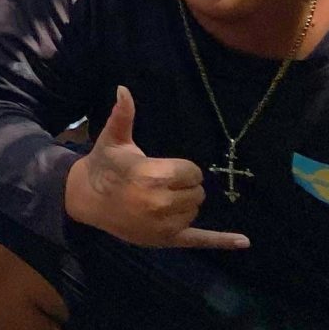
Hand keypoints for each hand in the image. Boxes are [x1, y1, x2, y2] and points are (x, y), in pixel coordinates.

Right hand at [62, 88, 248, 250]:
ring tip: (160, 198)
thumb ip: (123, 116)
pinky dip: (222, 241)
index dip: (182, 169)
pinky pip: (200, 240)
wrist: (85, 199)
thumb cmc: (103, 166)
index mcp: (150, 175)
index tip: (165, 168)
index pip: (192, 172)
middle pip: (197, 192)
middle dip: (184, 186)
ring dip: (184, 204)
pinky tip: (244, 241)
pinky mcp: (166, 239)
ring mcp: (164, 224)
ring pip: (195, 210)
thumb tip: (123, 88)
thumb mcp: (113, 140)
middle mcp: (160, 201)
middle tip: (161, 183)